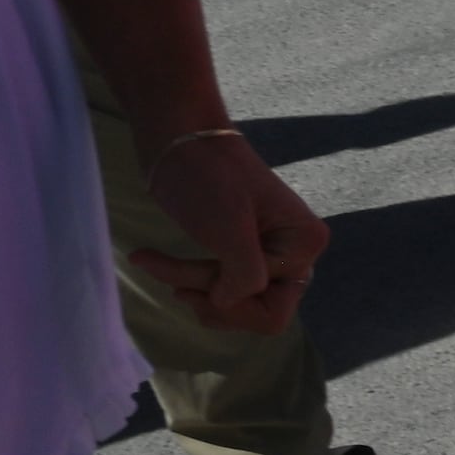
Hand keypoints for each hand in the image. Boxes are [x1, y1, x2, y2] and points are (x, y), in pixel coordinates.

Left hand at [128, 131, 327, 335]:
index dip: (234, 304)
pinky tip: (150, 259)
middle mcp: (294, 251)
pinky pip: (216, 287)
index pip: (273, 312)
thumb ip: (243, 274)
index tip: (204, 280)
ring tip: (158, 262)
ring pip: (231, 302)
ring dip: (190, 287)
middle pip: (255, 312)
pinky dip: (182, 279)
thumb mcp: (228, 227)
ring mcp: (268, 252)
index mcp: (304, 243)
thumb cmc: (207, 178)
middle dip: (211, 299)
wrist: (180, 142)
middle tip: (177, 280)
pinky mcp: (240, 249)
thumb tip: (233, 303)